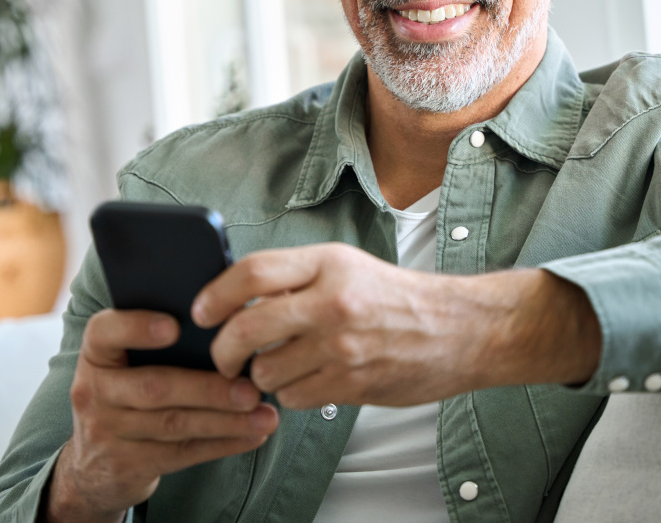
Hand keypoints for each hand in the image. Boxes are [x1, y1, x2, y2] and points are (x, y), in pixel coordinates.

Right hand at [46, 309, 279, 522]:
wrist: (93, 464)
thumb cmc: (128, 390)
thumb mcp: (126, 363)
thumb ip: (159, 342)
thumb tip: (227, 320)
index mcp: (96, 353)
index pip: (104, 332)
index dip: (137, 327)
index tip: (175, 326)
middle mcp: (94, 391)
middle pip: (154, 387)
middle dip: (208, 389)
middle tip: (251, 389)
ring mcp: (108, 431)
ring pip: (174, 424)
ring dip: (226, 420)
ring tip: (265, 414)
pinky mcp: (128, 465)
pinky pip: (182, 453)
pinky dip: (223, 443)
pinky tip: (254, 435)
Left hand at [191, 243, 601, 409]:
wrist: (459, 329)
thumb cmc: (396, 296)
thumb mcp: (346, 266)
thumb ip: (296, 278)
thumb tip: (236, 297)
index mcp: (328, 262)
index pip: (252, 273)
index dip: (215, 294)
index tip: (201, 311)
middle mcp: (333, 301)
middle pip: (246, 329)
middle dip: (223, 350)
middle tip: (222, 356)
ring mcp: (342, 346)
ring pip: (266, 371)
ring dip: (262, 375)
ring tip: (278, 365)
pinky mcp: (352, 383)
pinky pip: (294, 396)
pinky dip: (291, 393)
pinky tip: (308, 379)